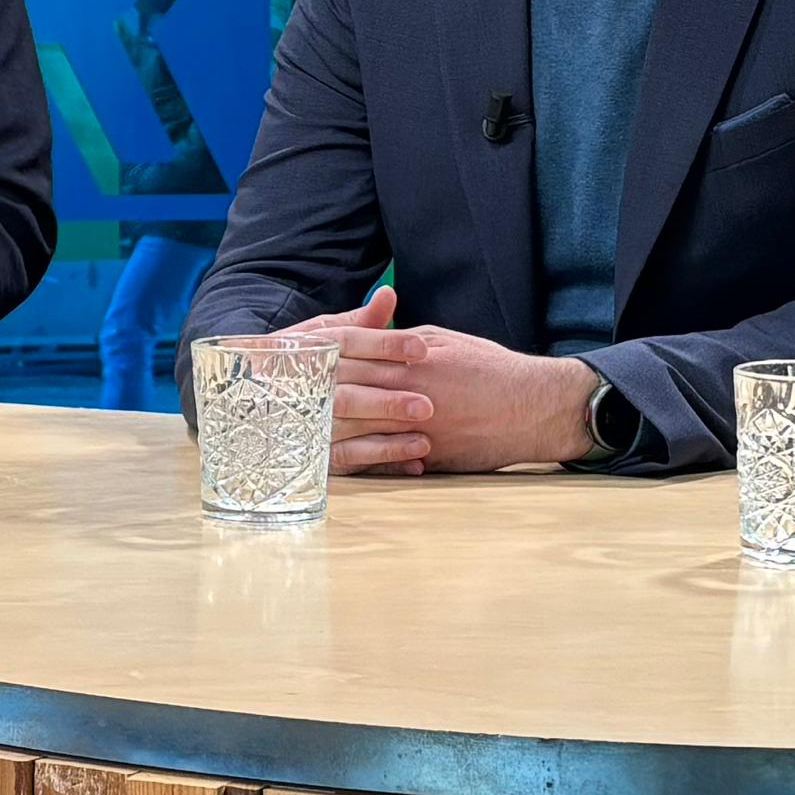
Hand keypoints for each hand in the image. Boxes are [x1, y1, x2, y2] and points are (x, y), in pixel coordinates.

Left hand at [297, 293, 601, 475]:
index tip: (280, 350)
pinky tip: (322, 459)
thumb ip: (402, 339)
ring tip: (280, 428)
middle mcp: (405, 388)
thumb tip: (371, 336)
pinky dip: (351, 458)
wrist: (533, 406)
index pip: (347, 347)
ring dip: (314, 427)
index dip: (311, 349)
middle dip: (299, 389)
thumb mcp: (445, 341)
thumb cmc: (492, 369)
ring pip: (352, 427)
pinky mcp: (424, 453)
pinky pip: (379, 458)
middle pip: (339, 388)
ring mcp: (413, 424)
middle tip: (262, 391)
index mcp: (407, 355)